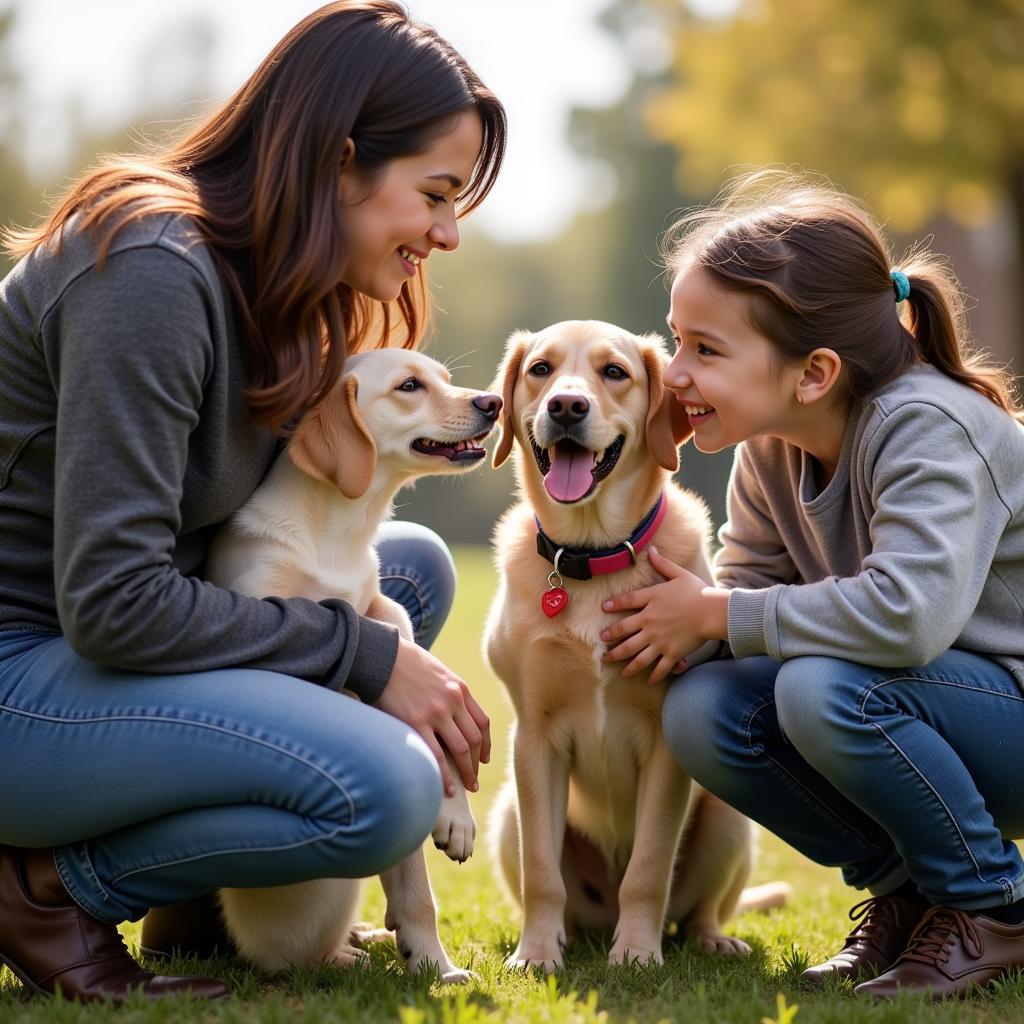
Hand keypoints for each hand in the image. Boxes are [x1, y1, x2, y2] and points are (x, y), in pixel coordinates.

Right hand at [375, 637, 490, 796]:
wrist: (383, 656)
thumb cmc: (407, 664)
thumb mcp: (438, 672)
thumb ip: (449, 692)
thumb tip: (452, 714)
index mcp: (460, 689)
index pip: (482, 722)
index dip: (485, 744)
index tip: (483, 759)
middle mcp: (453, 701)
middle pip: (474, 739)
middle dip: (476, 763)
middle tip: (474, 780)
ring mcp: (436, 712)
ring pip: (461, 750)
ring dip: (467, 772)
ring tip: (467, 787)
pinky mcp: (416, 722)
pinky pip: (437, 755)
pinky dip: (445, 776)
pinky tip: (447, 789)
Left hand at [600, 547, 727, 683]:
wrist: (711, 611)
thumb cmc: (697, 592)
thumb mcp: (679, 574)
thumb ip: (663, 564)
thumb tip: (652, 550)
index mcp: (650, 602)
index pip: (626, 602)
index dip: (614, 604)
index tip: (605, 608)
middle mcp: (649, 623)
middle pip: (623, 634)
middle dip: (611, 642)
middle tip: (603, 648)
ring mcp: (658, 640)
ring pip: (636, 656)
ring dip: (625, 664)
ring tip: (619, 670)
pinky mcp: (671, 653)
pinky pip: (659, 668)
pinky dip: (654, 676)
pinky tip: (649, 680)